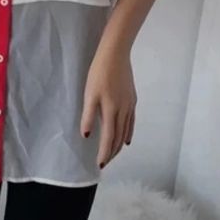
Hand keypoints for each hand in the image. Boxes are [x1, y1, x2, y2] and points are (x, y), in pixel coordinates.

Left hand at [80, 45, 136, 167]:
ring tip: (112, 154)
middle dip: (111, 152)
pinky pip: (131, 122)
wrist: (116, 55)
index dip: (104, 153)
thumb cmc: (99, 73)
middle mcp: (123, 112)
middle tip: (105, 163)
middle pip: (118, 138)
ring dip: (119, 145)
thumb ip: (88, 116)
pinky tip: (126, 139)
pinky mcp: (132, 100)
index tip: (100, 165)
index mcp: (111, 111)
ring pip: (125, 132)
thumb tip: (86, 136)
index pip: (108, 138)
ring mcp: (129, 106)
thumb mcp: (89, 94)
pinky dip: (128, 133)